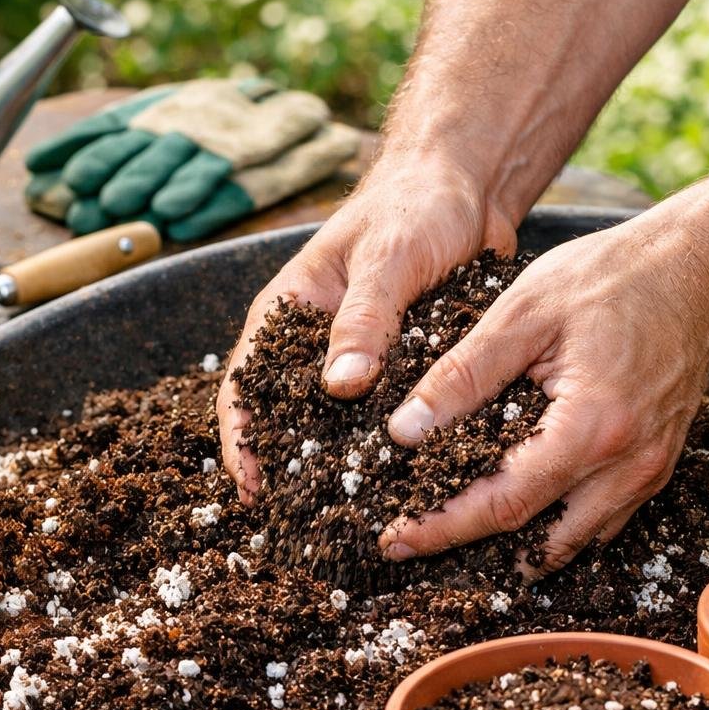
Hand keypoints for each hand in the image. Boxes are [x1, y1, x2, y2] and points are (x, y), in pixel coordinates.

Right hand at [215, 157, 518, 500]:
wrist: (466, 185)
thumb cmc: (414, 206)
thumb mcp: (387, 259)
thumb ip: (364, 319)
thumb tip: (339, 387)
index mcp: (287, 313)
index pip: (244, 386)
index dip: (242, 441)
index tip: (254, 488)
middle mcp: (314, 344)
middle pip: (288, 419)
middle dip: (292, 470)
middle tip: (305, 525)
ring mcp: (358, 359)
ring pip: (339, 426)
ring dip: (343, 467)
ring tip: (356, 519)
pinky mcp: (400, 367)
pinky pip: (388, 415)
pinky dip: (390, 447)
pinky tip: (409, 484)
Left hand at [377, 219, 708, 576]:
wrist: (701, 268)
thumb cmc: (614, 277)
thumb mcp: (524, 314)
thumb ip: (462, 375)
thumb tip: (406, 432)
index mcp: (593, 429)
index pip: (504, 504)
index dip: (444, 528)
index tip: (396, 539)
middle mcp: (628, 466)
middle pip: (536, 539)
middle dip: (469, 547)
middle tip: (408, 541)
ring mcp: (648, 472)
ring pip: (571, 540)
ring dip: (513, 546)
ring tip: (451, 529)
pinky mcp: (655, 466)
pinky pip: (599, 520)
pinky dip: (552, 526)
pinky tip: (511, 505)